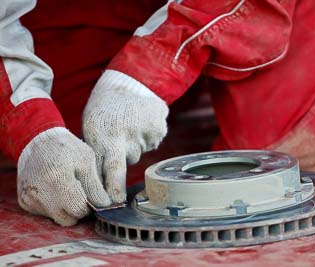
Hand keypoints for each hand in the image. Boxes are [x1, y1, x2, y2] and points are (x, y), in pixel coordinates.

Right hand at [17, 127, 111, 225]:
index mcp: (57, 179)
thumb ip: (95, 186)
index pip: (78, 210)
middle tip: (80, 193)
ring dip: (65, 208)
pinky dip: (53, 205)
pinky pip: (45, 213)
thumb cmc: (67, 149)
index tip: (91, 195)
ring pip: (56, 218)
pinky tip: (55, 189)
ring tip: (67, 188)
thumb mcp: (87, 161)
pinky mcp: (24, 201)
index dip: (89, 206)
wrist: (38, 141)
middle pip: (67, 220)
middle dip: (77, 210)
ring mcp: (29, 198)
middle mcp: (39, 192)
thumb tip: (105, 206)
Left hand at [82, 73, 167, 202]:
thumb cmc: (104, 112)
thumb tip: (98, 185)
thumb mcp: (93, 130)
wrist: (128, 84)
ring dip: (133, 147)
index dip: (110, 188)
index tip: (112, 203)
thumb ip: (98, 154)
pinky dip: (145, 138)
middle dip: (119, 179)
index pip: (107, 169)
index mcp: (104, 136)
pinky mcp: (158, 128)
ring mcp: (143, 131)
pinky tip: (139, 125)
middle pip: (125, 164)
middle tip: (116, 191)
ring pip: (138, 153)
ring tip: (127, 129)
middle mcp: (124, 135)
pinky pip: (151, 143)